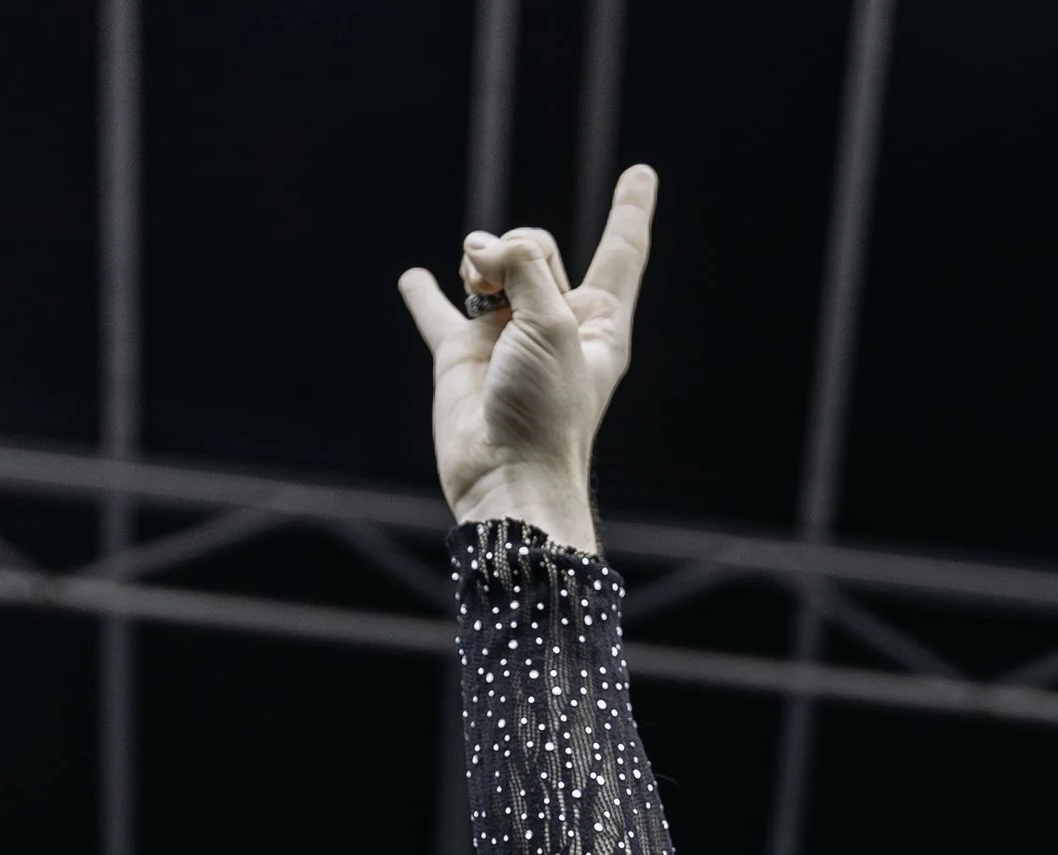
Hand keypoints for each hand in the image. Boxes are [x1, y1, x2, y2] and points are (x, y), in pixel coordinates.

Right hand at [397, 161, 657, 550]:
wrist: (506, 477)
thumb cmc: (546, 413)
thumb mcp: (553, 324)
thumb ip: (522, 267)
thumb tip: (476, 252)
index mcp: (597, 321)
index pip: (620, 252)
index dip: (629, 210)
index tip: (642, 173)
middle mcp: (555, 324)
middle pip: (536, 245)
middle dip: (515, 247)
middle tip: (500, 286)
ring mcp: (507, 336)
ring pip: (489, 263)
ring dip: (476, 261)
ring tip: (476, 293)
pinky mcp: (462, 356)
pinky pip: (439, 313)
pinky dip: (426, 294)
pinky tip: (415, 280)